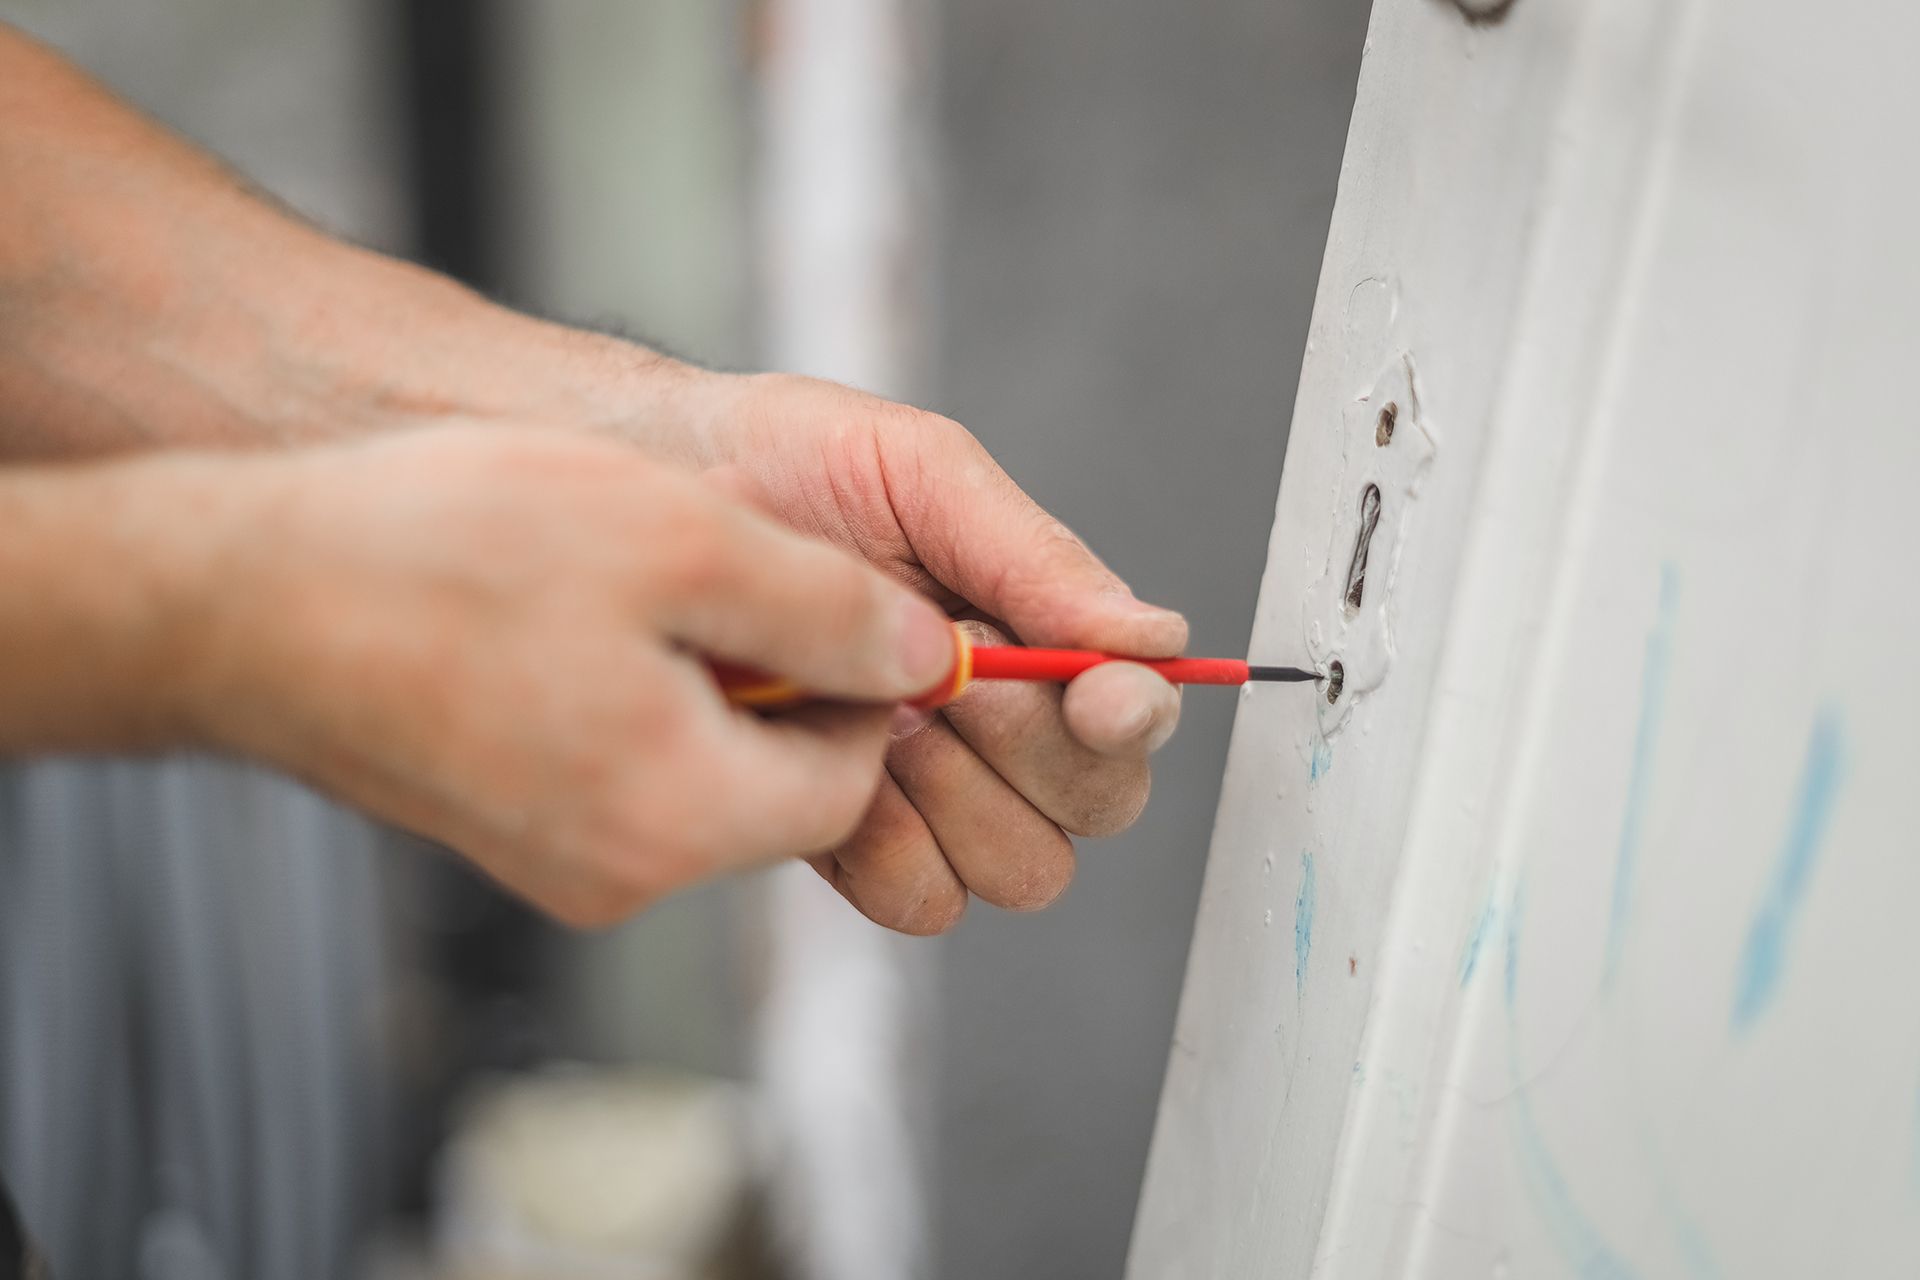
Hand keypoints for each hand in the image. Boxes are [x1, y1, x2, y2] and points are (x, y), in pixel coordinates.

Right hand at [173, 427, 958, 925]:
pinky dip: (642, 698)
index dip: (870, 676)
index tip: (832, 589)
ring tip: (640, 578)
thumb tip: (930, 655)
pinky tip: (583, 617)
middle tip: (729, 568)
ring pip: (712, 775)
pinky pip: (635, 778)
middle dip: (790, 676)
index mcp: (683, 817)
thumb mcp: (679, 543)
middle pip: (787, 785)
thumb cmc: (444, 552)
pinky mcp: (515, 835)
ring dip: (713, 678)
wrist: (234, 603)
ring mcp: (565, 867)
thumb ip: (827, 608)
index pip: (859, 778)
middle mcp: (631, 875)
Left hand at [644, 372, 1188, 933]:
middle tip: (952, 677)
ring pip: (1015, 868)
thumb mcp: (918, 473)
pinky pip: (918, 897)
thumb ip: (1037, 557)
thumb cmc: (781, 465)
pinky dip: (887, 844)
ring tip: (878, 707)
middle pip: (1091, 807)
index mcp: (1034, 633)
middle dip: (1031, 747)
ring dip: (959, 797)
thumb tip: (1155, 640)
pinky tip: (831, 760)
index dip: (1129, 716)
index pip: (1129, 716)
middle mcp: (995, 726)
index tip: (1098, 695)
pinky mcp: (843, 836)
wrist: (639, 491)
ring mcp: (924, 792)